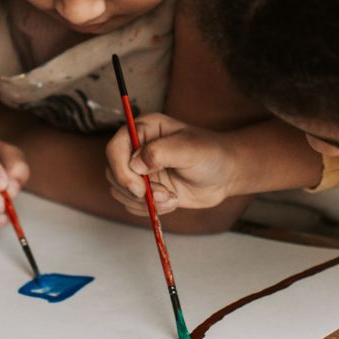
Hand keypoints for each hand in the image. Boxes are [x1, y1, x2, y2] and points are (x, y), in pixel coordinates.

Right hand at [104, 113, 237, 216]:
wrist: (225, 175)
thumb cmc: (211, 154)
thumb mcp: (190, 148)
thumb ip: (162, 152)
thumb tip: (135, 163)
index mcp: (145, 129)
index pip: (115, 147)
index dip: (121, 169)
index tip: (138, 187)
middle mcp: (138, 148)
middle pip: (113, 171)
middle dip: (135, 190)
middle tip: (163, 195)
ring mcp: (140, 170)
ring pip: (120, 190)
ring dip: (145, 202)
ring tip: (171, 198)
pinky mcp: (146, 189)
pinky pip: (132, 204)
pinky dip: (150, 209)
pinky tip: (171, 202)